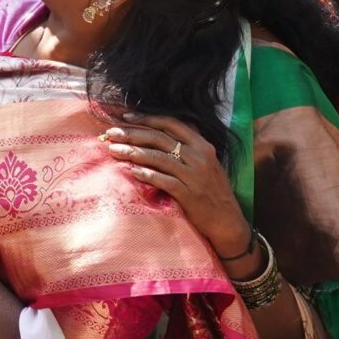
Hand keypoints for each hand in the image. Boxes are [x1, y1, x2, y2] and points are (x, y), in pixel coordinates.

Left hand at [101, 114, 246, 258]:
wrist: (227, 221)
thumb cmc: (211, 190)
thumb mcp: (206, 162)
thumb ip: (187, 146)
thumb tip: (158, 130)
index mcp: (202, 145)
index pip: (170, 124)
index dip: (146, 118)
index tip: (125, 117)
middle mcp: (199, 156)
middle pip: (159, 138)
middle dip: (132, 133)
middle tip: (110, 133)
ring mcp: (194, 175)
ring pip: (158, 157)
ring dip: (133, 152)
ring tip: (113, 150)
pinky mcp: (189, 194)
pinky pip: (163, 180)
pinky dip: (146, 174)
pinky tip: (131, 171)